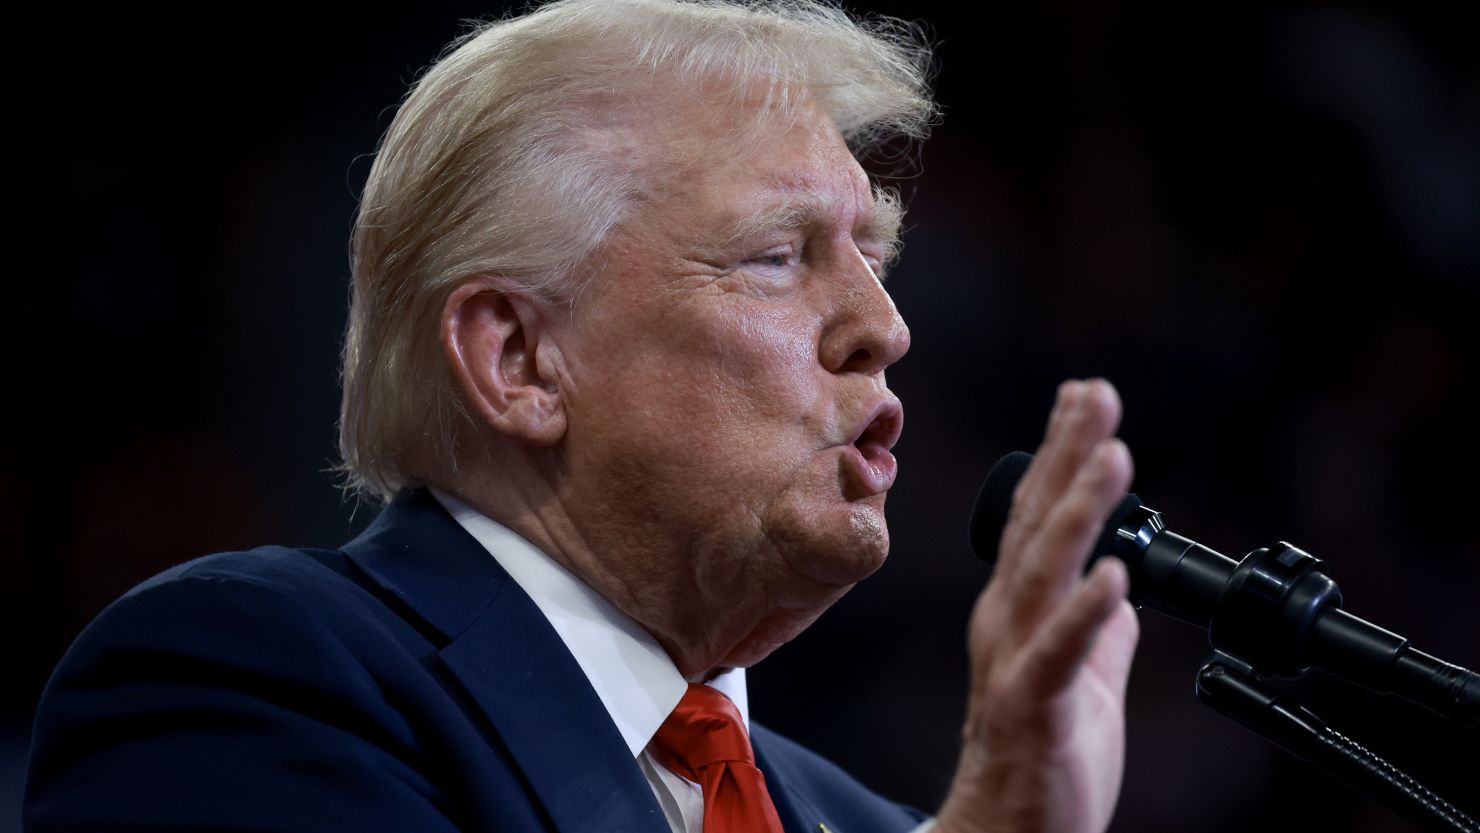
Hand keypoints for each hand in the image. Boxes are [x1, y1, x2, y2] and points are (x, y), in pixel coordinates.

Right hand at [935, 379, 1138, 832]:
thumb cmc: (1043, 759)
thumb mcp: (1083, 678)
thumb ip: (1097, 628)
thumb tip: (1119, 585)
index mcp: (1019, 610)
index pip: (1040, 517)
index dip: (1061, 455)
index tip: (1084, 398)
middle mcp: (1006, 621)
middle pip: (1037, 525)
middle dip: (1066, 455)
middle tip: (1095, 395)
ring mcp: (1014, 661)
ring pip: (1043, 574)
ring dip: (1077, 512)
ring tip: (1110, 457)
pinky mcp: (1031, 707)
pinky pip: (1056, 655)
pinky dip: (1082, 614)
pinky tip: (1112, 577)